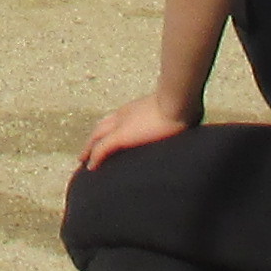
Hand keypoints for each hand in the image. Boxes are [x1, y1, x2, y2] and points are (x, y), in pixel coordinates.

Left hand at [74, 92, 199, 172]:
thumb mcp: (176, 112)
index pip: (115, 119)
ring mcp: (121, 125)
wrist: (179, 102)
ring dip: (89, 149)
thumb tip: (187, 123)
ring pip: (96, 137)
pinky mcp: (121, 136)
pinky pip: (101, 149)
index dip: (107, 130)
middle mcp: (124, 115)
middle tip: (85, 153)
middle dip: (93, 140)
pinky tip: (91, 168)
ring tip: (83, 162)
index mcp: (136, 109)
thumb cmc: (184, 106)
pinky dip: (94, 158)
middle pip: (101, 127)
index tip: (102, 139)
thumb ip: (174, 117)